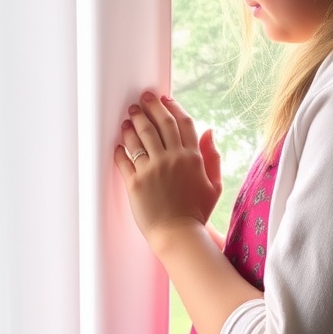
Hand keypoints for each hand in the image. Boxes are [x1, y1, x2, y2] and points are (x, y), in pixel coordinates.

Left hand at [114, 92, 221, 254]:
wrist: (178, 234)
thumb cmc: (197, 212)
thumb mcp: (214, 185)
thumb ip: (212, 157)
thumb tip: (209, 131)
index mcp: (192, 157)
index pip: (183, 122)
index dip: (173, 107)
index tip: (165, 99)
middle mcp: (172, 158)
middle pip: (161, 123)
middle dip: (151, 107)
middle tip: (143, 98)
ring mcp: (152, 169)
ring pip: (140, 136)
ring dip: (134, 122)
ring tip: (129, 116)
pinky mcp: (135, 182)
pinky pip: (124, 158)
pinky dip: (120, 148)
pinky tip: (119, 142)